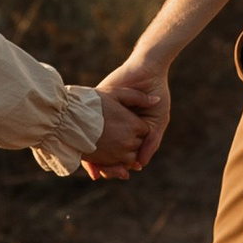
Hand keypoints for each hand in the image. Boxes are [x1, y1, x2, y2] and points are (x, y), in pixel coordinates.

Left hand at [85, 59, 169, 175]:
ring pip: (91, 140)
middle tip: (107, 173)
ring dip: (94, 157)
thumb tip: (141, 164)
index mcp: (125, 129)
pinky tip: (93, 147)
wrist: (149, 69)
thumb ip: (151, 142)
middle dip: (105, 164)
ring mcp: (102, 114)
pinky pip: (86, 122)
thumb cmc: (155, 93)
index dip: (119, 165)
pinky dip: (87, 138)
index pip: (118, 152)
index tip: (122, 173)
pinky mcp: (96, 101)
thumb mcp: (156, 122)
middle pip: (103, 150)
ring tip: (100, 167)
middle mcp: (111, 123)